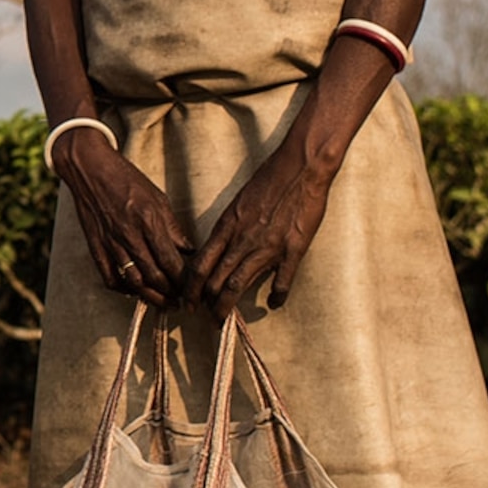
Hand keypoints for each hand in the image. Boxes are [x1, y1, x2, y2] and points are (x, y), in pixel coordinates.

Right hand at [55, 135, 191, 307]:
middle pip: (155, 277)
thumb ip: (173, 228)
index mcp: (149, 221)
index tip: (193, 288)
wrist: (90, 169)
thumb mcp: (158, 199)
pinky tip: (134, 290)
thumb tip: (189, 251)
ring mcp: (111, 243)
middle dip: (172, 294)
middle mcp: (130, 235)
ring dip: (151, 297)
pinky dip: (123, 289)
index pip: (172, 262)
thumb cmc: (127, 180)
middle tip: (182, 301)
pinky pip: (110, 277)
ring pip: (134, 282)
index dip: (185, 281)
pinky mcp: (96, 247)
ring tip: (164, 302)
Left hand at [182, 137, 333, 316]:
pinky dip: (276, 296)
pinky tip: (273, 303)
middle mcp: (242, 240)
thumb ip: (229, 229)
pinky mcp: (293, 249)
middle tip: (204, 318)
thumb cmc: (268, 181)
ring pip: (239, 285)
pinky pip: (282, 281)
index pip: (199, 265)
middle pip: (215, 281)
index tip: (187, 301)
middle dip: (206, 304)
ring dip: (228, 306)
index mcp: (226, 227)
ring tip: (223, 320)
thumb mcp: (238, 204)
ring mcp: (267, 247)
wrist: (299, 168)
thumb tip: (217, 249)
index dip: (190, 288)